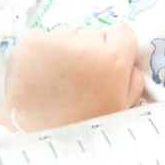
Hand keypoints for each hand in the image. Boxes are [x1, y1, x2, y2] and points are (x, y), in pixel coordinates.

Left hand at [1, 25, 143, 132]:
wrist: (38, 133)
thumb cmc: (85, 123)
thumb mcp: (122, 106)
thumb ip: (134, 80)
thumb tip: (131, 62)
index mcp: (114, 60)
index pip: (122, 31)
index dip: (115, 45)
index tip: (106, 60)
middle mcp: (87, 45)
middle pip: (93, 33)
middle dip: (88, 49)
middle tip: (79, 74)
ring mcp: (56, 41)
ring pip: (66, 34)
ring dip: (64, 48)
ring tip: (57, 74)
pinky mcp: (30, 41)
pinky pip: (41, 35)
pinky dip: (40, 49)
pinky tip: (39, 71)